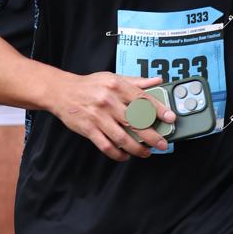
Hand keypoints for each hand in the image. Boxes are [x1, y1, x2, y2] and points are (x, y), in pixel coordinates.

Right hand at [51, 73, 174, 161]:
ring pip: (122, 137)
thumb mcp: (112, 78)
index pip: (142, 99)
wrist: (62, 92)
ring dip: (137, 149)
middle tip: (162, 144)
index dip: (159, 110)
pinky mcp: (88, 129)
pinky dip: (118, 154)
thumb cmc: (90, 85)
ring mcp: (98, 116)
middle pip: (136, 121)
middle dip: (152, 136)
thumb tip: (157, 81)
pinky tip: (125, 156)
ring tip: (146, 153)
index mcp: (117, 86)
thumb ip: (136, 81)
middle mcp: (108, 101)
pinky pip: (106, 146)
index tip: (170, 118)